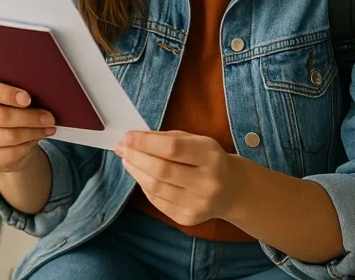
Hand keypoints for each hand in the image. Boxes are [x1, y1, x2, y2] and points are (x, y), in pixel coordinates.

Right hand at [0, 76, 56, 172]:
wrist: (5, 137)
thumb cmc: (10, 108)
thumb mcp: (12, 95)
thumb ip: (19, 91)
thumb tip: (42, 96)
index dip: (5, 93)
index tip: (27, 98)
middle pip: (0, 116)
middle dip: (29, 117)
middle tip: (49, 117)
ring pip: (9, 136)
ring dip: (33, 132)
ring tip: (48, 128)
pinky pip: (11, 153)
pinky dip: (28, 146)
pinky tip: (36, 138)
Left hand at [116, 130, 237, 226]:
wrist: (233, 190)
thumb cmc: (209, 159)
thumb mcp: (196, 141)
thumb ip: (167, 138)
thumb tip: (134, 139)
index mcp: (211, 157)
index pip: (173, 148)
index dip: (146, 142)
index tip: (128, 136)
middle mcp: (207, 183)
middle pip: (161, 170)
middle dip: (136, 157)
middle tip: (121, 147)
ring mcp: (198, 204)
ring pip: (156, 188)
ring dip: (136, 171)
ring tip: (127, 160)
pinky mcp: (188, 219)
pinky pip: (158, 201)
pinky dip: (145, 186)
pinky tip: (140, 175)